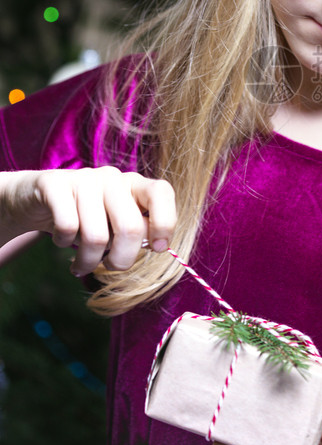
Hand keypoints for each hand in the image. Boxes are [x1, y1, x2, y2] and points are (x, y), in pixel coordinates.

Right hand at [0, 167, 175, 274]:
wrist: (34, 200)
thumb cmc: (85, 218)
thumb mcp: (114, 225)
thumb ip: (137, 232)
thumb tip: (156, 245)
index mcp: (133, 185)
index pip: (161, 192)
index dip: (165, 222)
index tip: (156, 249)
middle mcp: (112, 177)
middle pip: (130, 226)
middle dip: (122, 260)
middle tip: (110, 267)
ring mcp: (83, 178)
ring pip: (96, 235)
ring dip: (88, 261)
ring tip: (81, 265)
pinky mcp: (55, 184)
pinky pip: (67, 226)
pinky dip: (64, 244)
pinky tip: (61, 242)